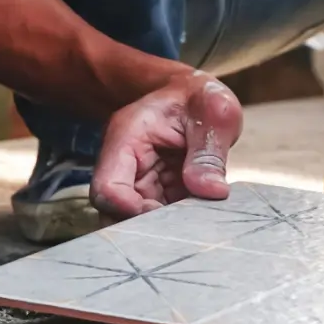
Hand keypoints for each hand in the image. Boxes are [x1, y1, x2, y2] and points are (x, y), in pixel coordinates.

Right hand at [90, 72, 242, 218]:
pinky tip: (201, 218)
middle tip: (187, 225)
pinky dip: (179, 224)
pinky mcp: (161, 195)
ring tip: (198, 220)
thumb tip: (210, 191)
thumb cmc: (200, 98)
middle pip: (116, 213)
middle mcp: (127, 165)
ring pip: (138, 221)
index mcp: (127, 139)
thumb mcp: (215, 113)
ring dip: (167, 227)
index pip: (108, 188)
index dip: (130, 210)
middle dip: (148, 226)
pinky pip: (163, 219)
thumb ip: (209, 151)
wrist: (198, 96)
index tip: (166, 215)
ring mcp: (142, 183)